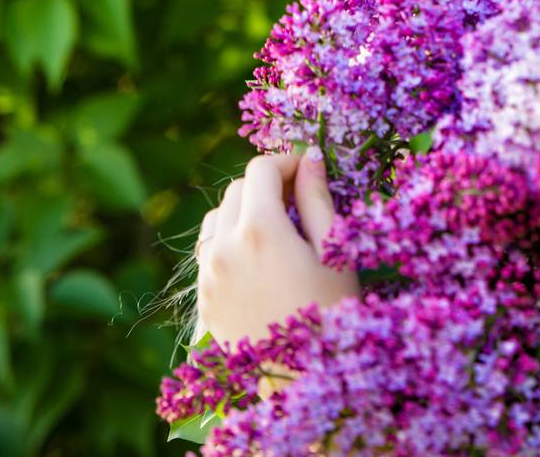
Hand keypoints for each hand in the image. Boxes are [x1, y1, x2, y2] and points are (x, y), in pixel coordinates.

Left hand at [195, 148, 360, 354]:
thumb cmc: (334, 311)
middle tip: (299, 200)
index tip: (310, 171)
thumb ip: (318, 198)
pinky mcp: (205, 300)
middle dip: (267, 184)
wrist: (306, 381)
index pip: (262, 169)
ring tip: (276, 230)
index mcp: (260, 229)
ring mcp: (209, 276)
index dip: (288, 161)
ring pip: (217, 219)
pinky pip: (209, 254)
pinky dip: (230, 243)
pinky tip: (260, 261)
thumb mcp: (335, 250)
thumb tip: (311, 159)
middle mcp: (224, 247)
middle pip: (237, 189)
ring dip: (244, 212)